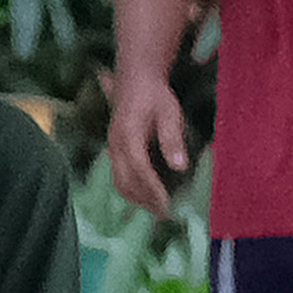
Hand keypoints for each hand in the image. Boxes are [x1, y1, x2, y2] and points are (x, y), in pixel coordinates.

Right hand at [107, 74, 193, 216]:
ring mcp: (112, 147)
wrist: (135, 77)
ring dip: (136, 198)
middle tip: (165, 215)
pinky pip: (117, 174)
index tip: (167, 206)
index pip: (139, 170)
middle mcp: (115, 144)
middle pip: (125, 181)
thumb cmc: (155, 95)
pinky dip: (130, 189)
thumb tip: (179, 166)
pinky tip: (145, 196)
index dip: (152, 191)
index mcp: (128, 136)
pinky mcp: (114, 148)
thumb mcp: (170, 113)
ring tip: (156, 210)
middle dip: (144, 201)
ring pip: (119, 180)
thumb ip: (172, 140)